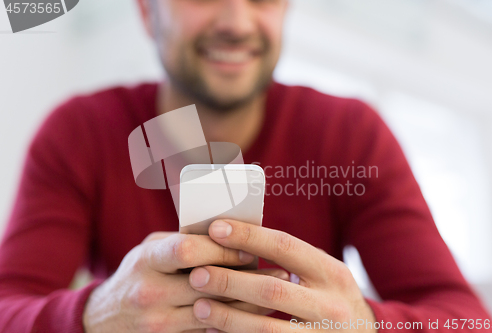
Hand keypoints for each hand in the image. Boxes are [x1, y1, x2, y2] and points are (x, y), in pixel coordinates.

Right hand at [83, 231, 288, 332]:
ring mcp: (158, 323)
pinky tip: (254, 312)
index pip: (188, 249)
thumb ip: (182, 241)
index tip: (249, 248)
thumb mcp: (150, 250)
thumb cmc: (137, 274)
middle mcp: (149, 293)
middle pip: (207, 283)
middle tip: (275, 271)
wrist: (104, 320)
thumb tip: (229, 233)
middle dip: (244, 276)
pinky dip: (233, 320)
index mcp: (147, 261)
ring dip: (248, 302)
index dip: (222, 248)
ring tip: (274, 291)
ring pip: (215, 312)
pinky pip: (209, 331)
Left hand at [188, 220, 376, 332]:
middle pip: (272, 289)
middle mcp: (331, 305)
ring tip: (199, 306)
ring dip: (228, 316)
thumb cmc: (332, 297)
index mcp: (332, 273)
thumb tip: (239, 237)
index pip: (286, 247)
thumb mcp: (325, 273)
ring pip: (266, 328)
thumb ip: (294, 258)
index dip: (249, 236)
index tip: (216, 229)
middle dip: (230, 280)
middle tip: (197, 274)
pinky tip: (215, 330)